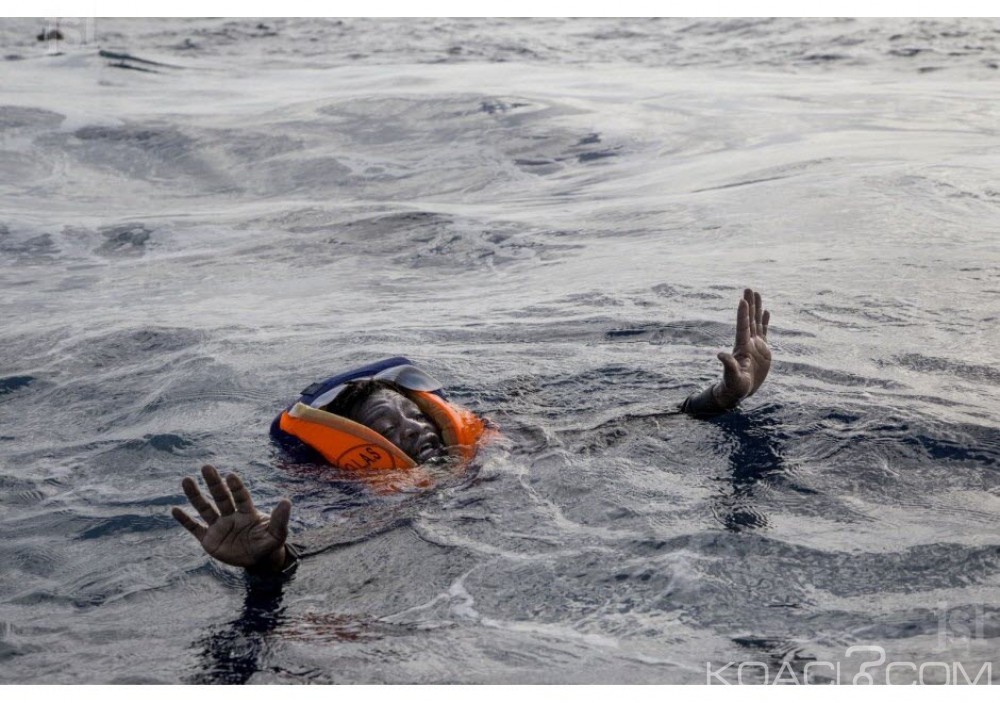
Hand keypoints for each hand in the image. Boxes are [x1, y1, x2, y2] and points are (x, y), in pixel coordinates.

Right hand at [172, 465, 290, 571]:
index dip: (236, 487)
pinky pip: (195, 528)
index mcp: (247, 513)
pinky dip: (185, 520)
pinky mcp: (209, 540)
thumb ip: (280, 519)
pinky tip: (174, 509)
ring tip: (186, 480)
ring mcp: (219, 526)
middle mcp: (231, 515)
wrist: (258, 560)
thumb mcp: (277, 534)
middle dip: (214, 483)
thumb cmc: (268, 543)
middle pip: (221, 497)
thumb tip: (286, 501)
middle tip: (206, 467)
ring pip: (205, 508)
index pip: (240, 497)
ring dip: (195, 496)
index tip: (231, 476)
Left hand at [715, 288, 771, 405]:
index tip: (742, 300)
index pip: (743, 327)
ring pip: (757, 322)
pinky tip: (766, 311)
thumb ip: (728, 365)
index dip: (743, 314)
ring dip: (757, 308)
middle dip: (750, 304)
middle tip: (749, 289)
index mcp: (741, 347)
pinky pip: (764, 331)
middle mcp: (748, 342)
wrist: (739, 390)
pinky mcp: (762, 349)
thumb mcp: (732, 376)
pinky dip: (765, 321)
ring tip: (757, 294)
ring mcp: (755, 344)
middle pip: (749, 319)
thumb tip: (720, 355)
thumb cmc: (734, 385)